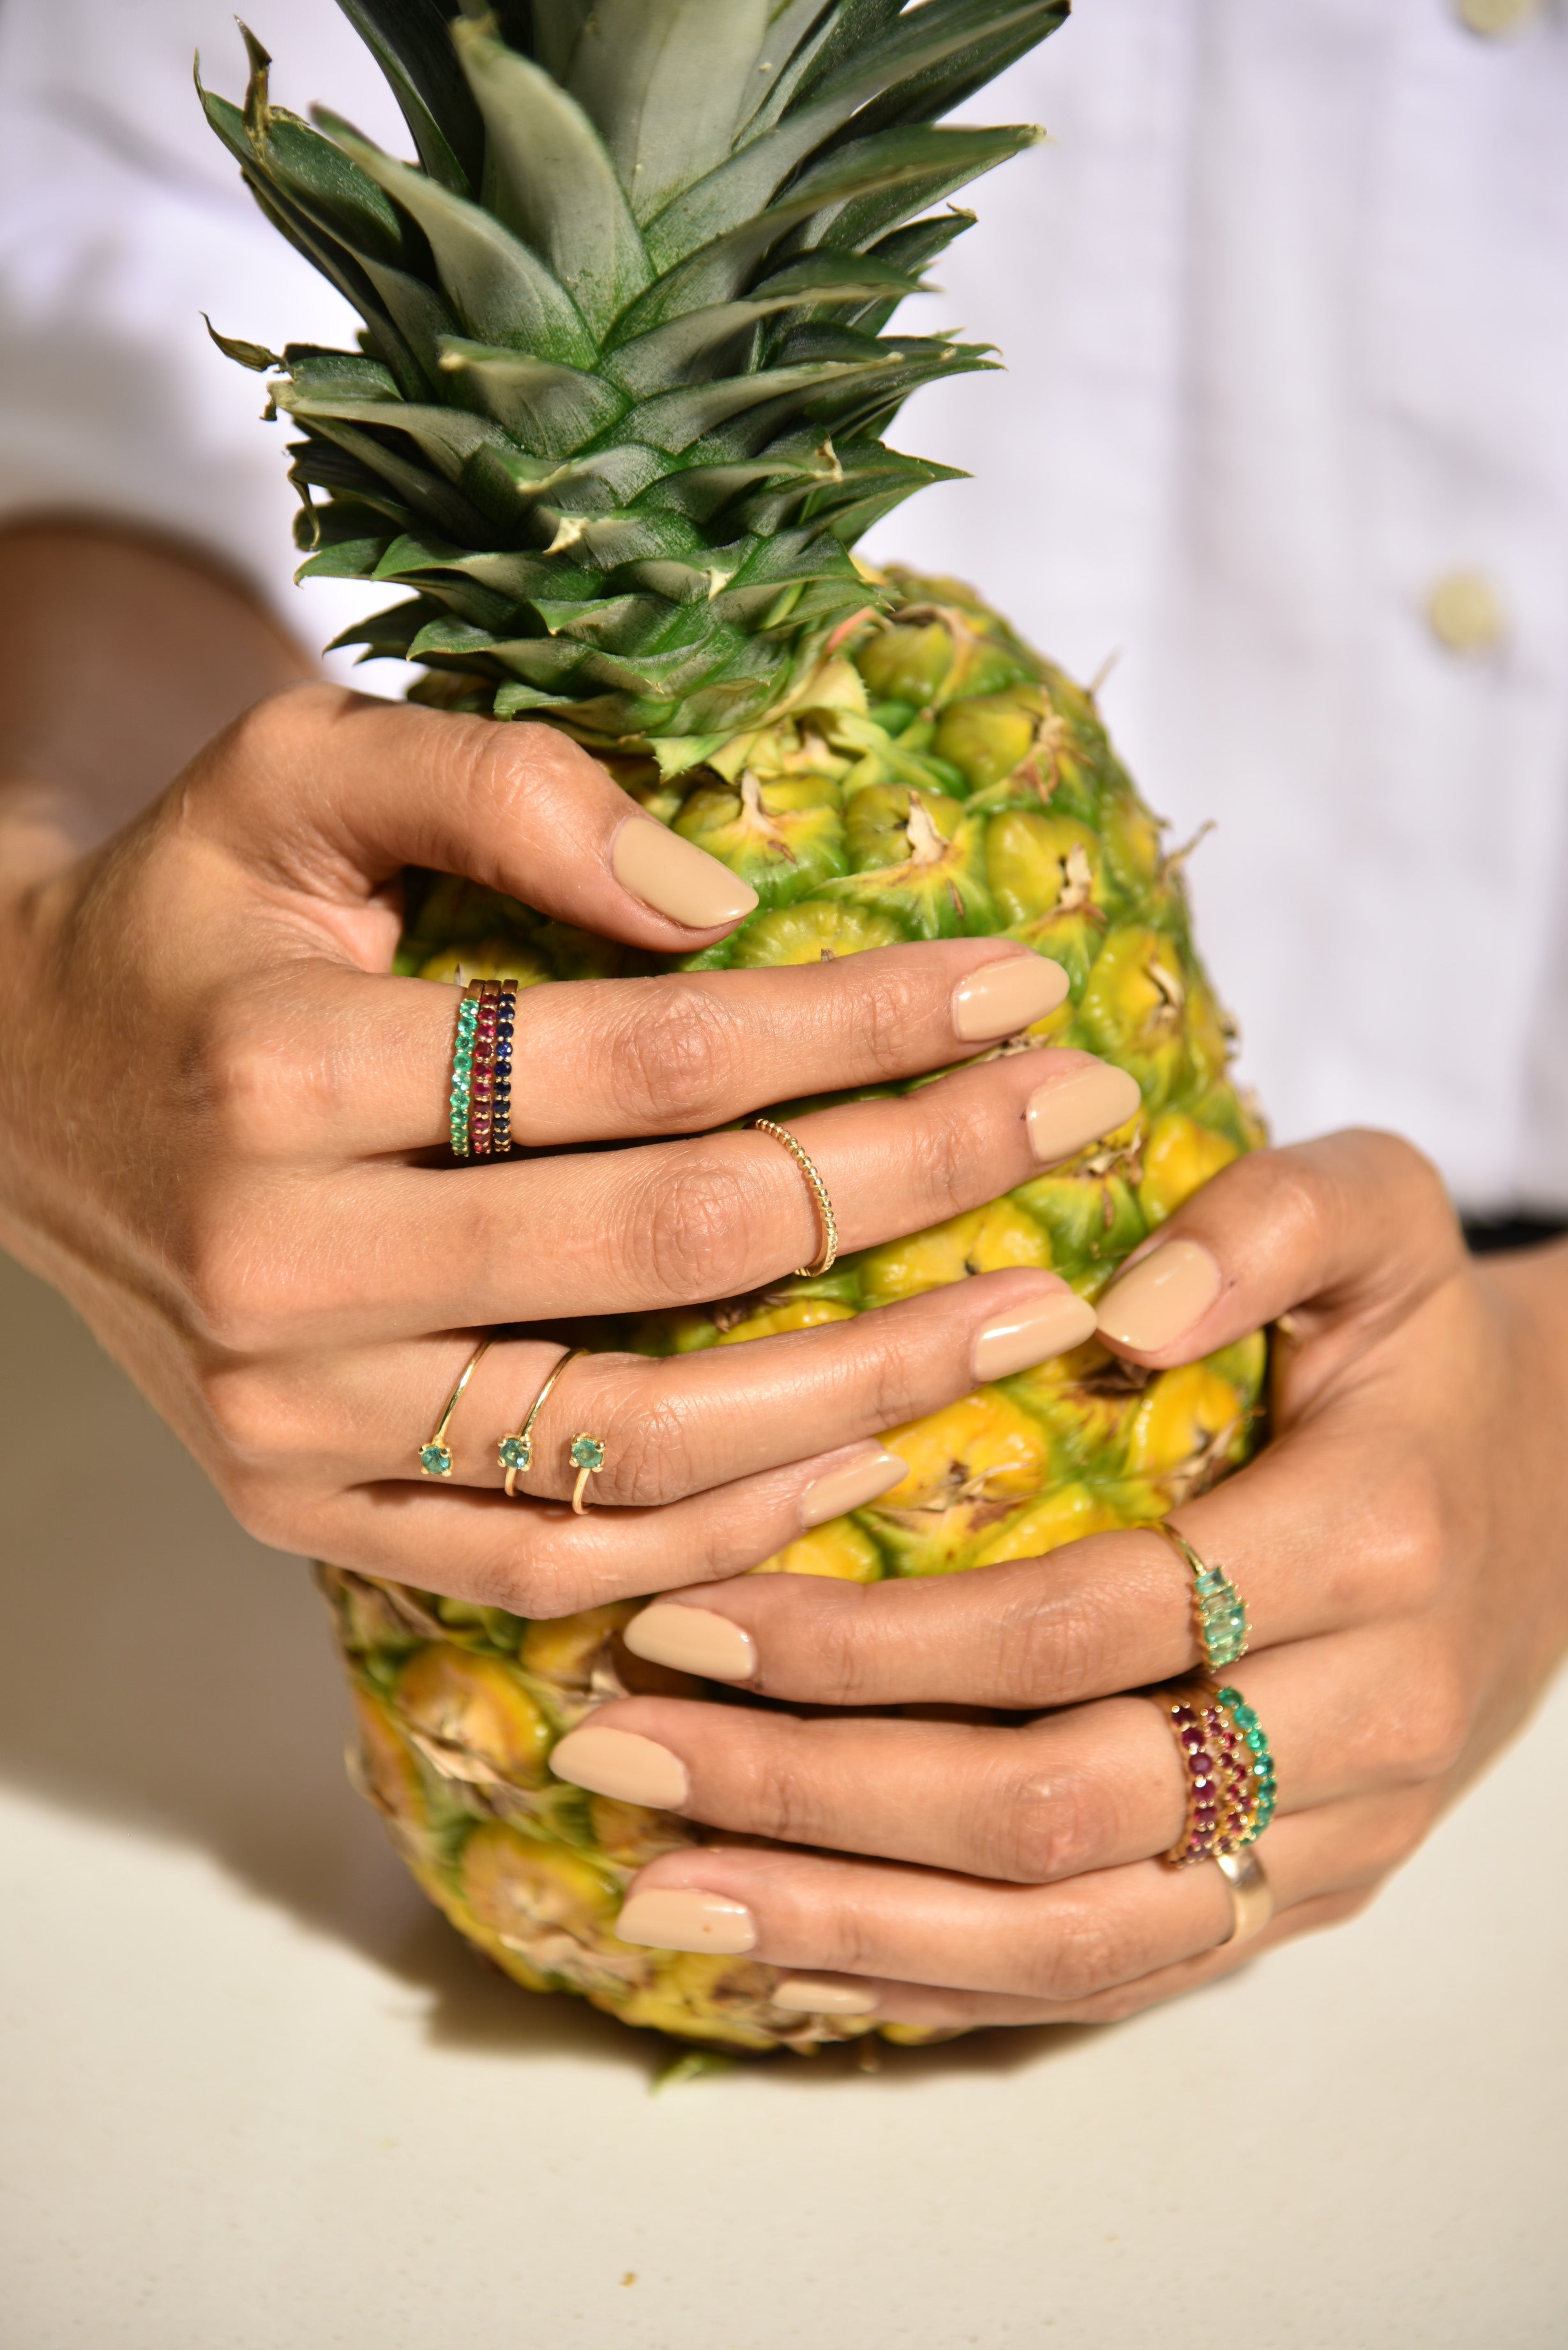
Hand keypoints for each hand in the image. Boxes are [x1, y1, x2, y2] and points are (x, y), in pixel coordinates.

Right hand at [0, 530, 1139, 1603]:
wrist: (24, 1098)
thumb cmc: (193, 923)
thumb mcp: (296, 774)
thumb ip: (497, 786)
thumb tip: (723, 905)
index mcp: (282, 1072)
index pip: (654, 1062)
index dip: (864, 1025)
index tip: (1021, 987)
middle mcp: (283, 1271)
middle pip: (679, 1253)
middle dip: (917, 1184)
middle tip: (1086, 1122)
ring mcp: (293, 1431)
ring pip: (641, 1448)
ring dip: (869, 1387)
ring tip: (1034, 1315)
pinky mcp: (308, 1520)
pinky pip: (558, 1566)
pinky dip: (728, 1530)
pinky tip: (870, 1459)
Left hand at [547, 1133, 1567, 2029]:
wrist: (1559, 1507)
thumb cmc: (1420, 1348)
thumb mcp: (1388, 1216)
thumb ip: (1274, 1217)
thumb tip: (1121, 1302)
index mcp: (1369, 1545)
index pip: (1081, 1619)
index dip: (873, 1632)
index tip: (691, 1604)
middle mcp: (1358, 1726)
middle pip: (1051, 1803)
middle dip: (814, 1790)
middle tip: (620, 1749)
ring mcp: (1325, 1847)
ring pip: (1069, 1936)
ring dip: (848, 1923)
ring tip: (661, 1888)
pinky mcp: (1289, 1910)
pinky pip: (1107, 1980)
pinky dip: (939, 1984)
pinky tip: (791, 1957)